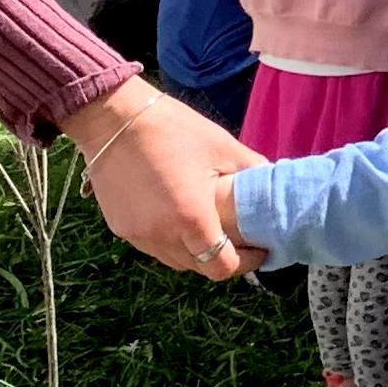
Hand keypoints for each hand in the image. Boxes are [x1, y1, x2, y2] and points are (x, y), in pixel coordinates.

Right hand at [70, 80, 264, 277]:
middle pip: (199, 266)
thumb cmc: (172, 129)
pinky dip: (169, 240)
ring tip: (207, 227)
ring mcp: (138, 235)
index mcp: (191, 219)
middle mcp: (162, 236)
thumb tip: (275, 182)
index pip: (222, 267)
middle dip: (221, 256)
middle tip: (237, 237)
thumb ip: (252, 170)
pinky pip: (152, 246)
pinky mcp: (120, 228)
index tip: (257, 249)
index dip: (245, 263)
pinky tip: (175, 216)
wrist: (112, 118)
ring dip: (193, 251)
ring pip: (174, 260)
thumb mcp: (222, 146)